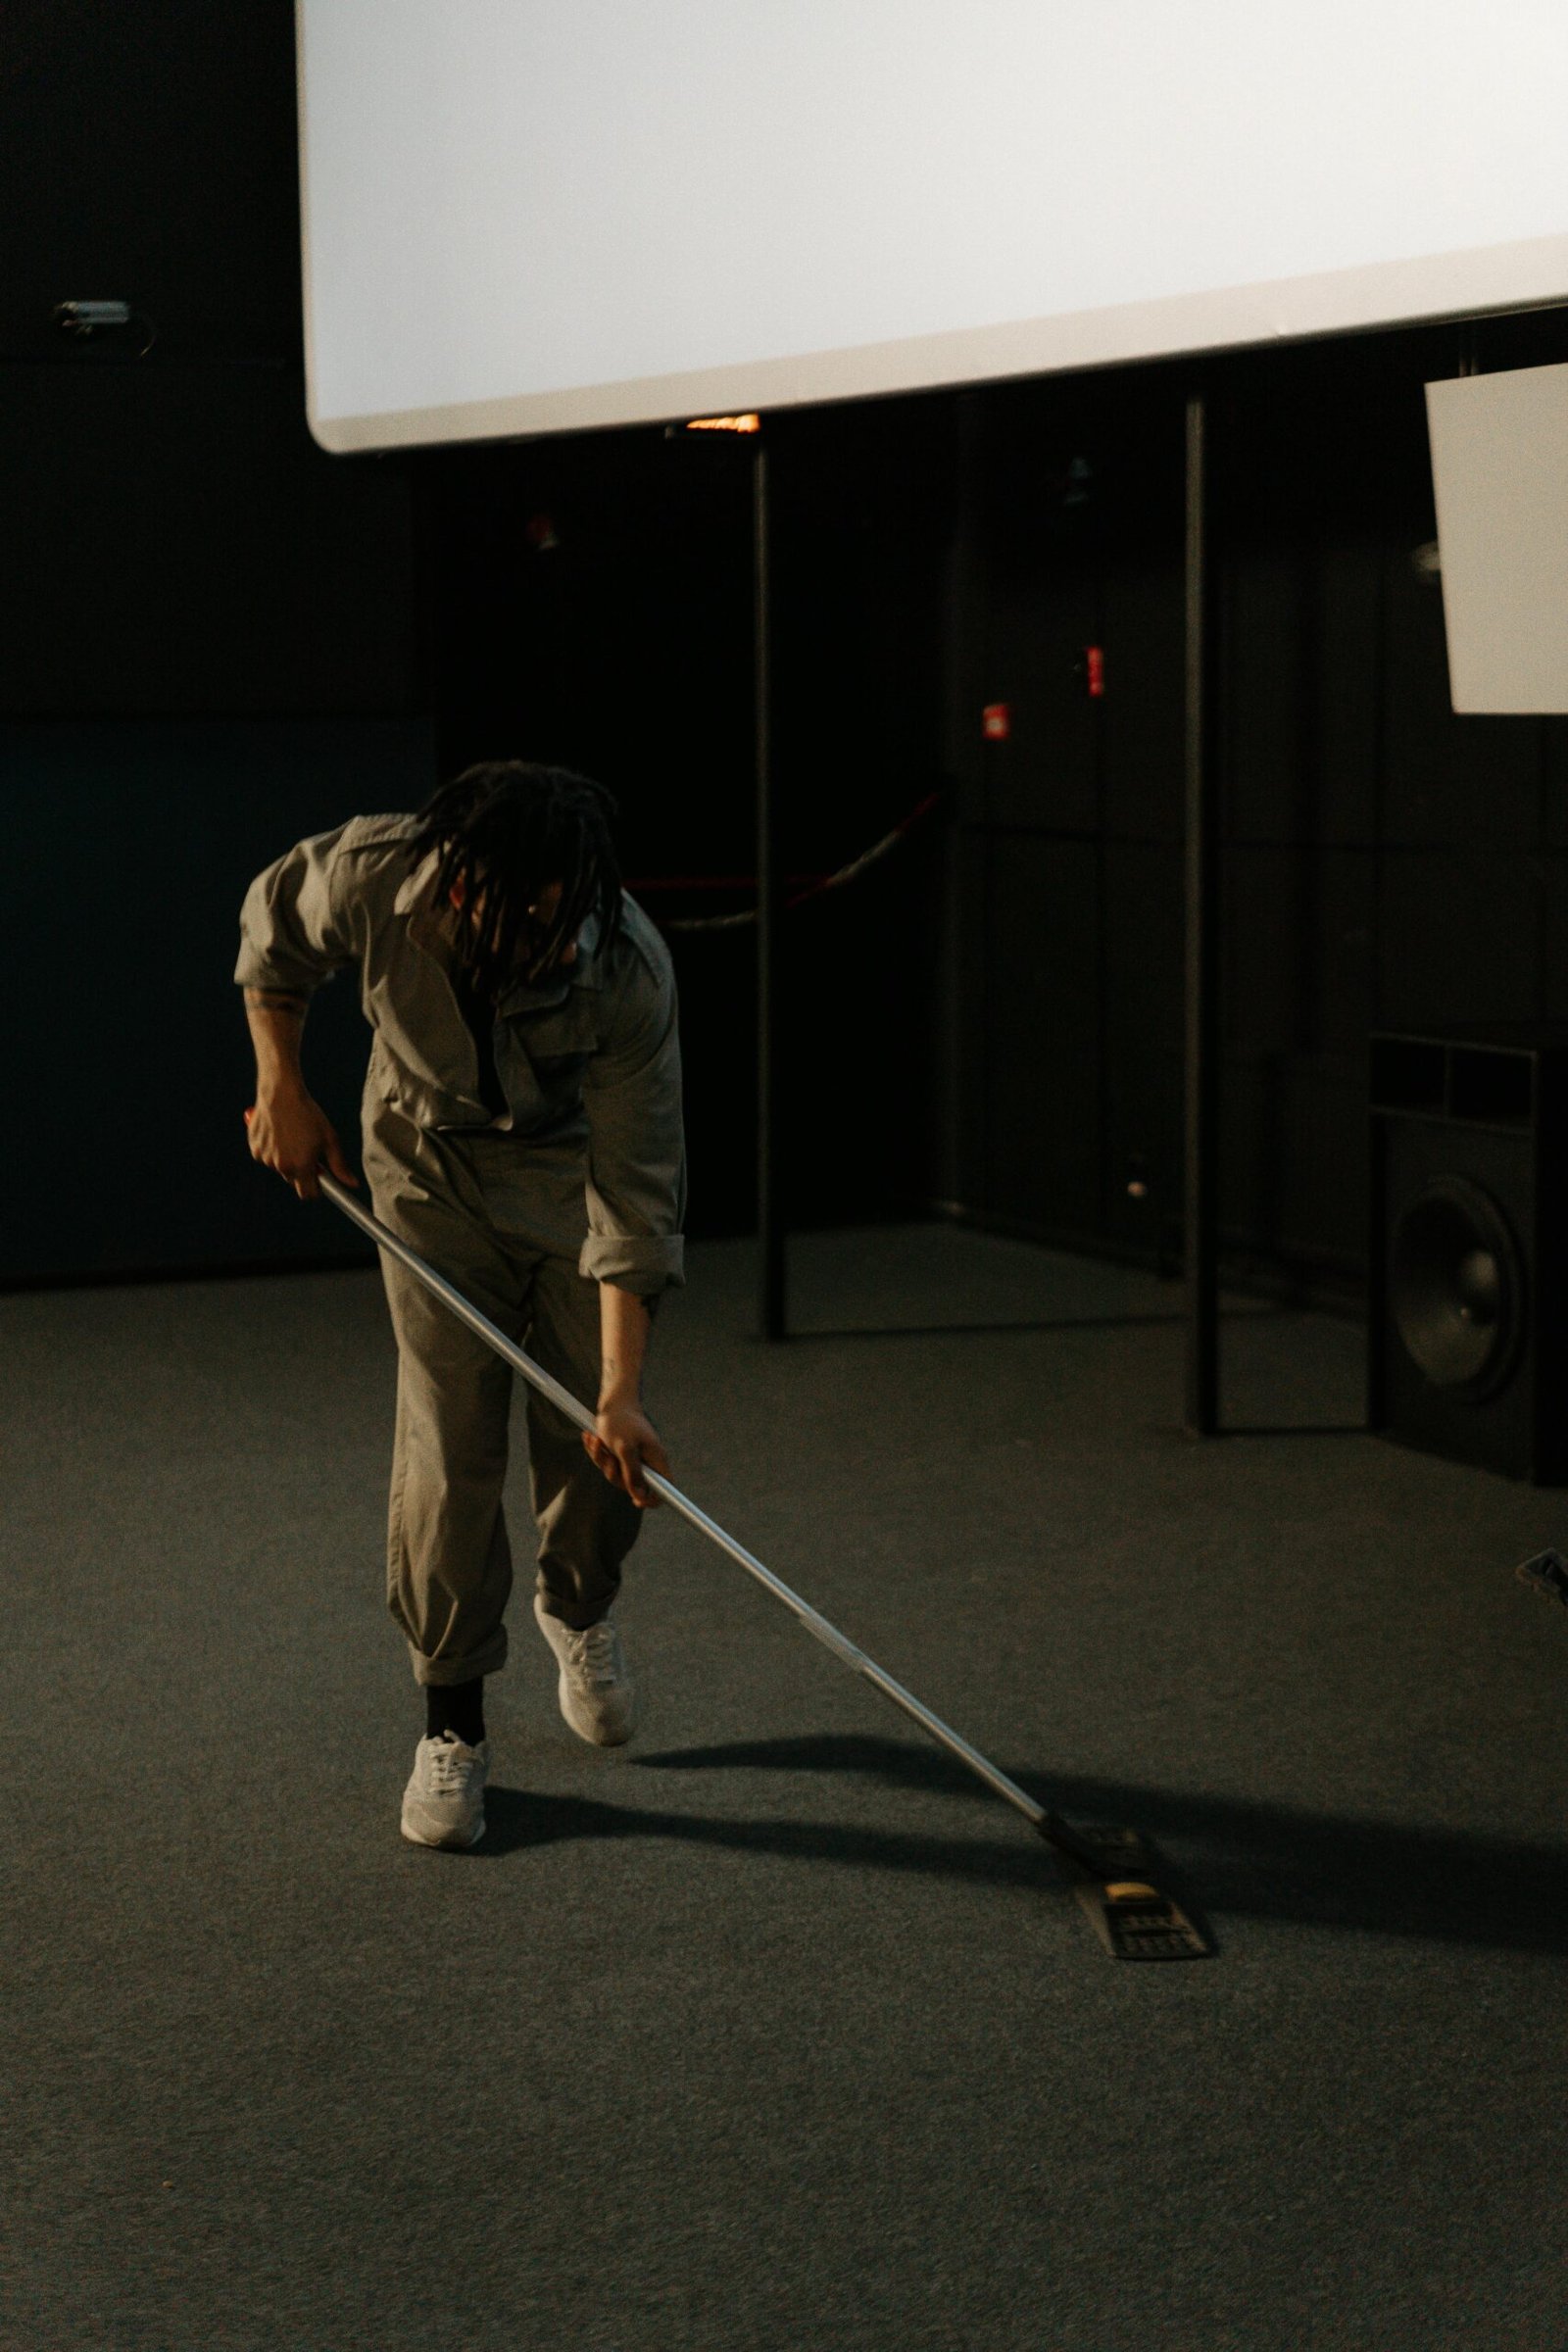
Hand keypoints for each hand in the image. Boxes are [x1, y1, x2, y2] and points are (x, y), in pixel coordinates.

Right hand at [243, 1094, 357, 1200]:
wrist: (281, 1094)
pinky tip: (278, 1133)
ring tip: (292, 1136)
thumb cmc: (308, 1114)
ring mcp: (265, 1158)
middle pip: (294, 1180)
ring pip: (279, 1167)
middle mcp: (281, 1166)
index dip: (316, 1189)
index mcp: (301, 1167)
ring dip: (286, 1159)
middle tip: (307, 1149)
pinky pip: (266, 1156)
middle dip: (301, 1170)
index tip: (320, 1180)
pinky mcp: (255, 1148)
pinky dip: (272, 1149)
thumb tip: (352, 1184)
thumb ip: (340, 1165)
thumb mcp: (330, 1139)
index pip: (308, 1194)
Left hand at [583, 1401, 668, 1507]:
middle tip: (607, 1457)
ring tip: (595, 1440)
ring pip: (616, 1475)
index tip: (636, 1503)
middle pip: (633, 1485)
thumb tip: (639, 1496)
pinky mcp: (620, 1454)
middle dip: (614, 1474)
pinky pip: (608, 1464)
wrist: (613, 1400)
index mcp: (655, 1459)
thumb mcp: (624, 1448)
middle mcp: (646, 1461)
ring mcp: (633, 1458)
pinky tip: (591, 1438)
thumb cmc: (620, 1420)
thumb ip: (632, 1472)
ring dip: (602, 1460)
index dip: (653, 1499)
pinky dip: (597, 1453)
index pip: (665, 1488)